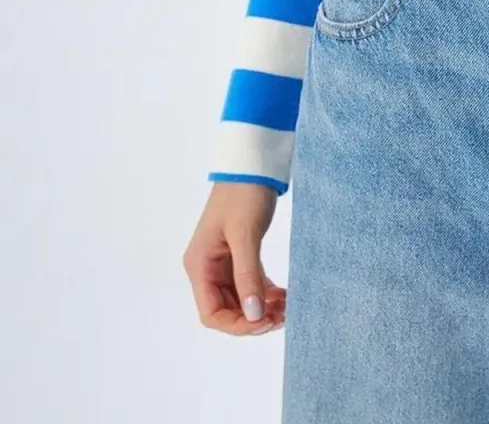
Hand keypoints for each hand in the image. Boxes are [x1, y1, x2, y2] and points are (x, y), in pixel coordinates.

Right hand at [182, 181, 286, 334]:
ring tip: (288, 307)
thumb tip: (253, 316)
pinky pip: (250, 284)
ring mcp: (223, 262)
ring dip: (262, 308)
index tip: (265, 322)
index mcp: (200, 265)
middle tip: (284, 316)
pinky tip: (285, 295)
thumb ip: (248, 276)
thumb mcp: (245, 235)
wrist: (253, 164)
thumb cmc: (243, 194)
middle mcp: (207, 267)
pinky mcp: (239, 254)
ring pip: (241, 298)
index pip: (212, 313)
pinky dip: (266, 293)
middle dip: (253, 318)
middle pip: (227, 310)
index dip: (237, 325)